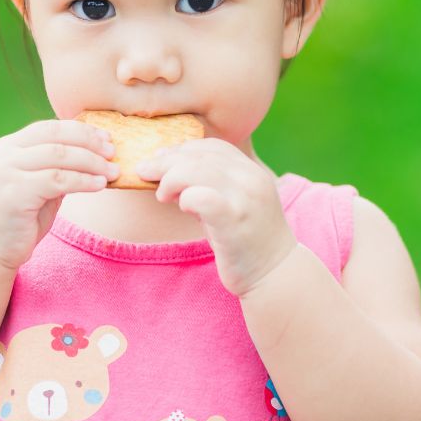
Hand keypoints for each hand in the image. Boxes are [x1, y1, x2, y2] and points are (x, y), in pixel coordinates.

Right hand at [0, 120, 118, 270]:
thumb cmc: (16, 218)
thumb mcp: (35, 185)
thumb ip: (55, 167)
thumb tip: (95, 152)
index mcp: (7, 146)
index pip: (49, 127)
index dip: (80, 130)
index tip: (105, 138)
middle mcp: (3, 154)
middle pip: (55, 137)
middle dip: (89, 142)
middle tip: (113, 152)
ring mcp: (5, 173)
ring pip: (58, 156)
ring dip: (91, 162)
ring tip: (112, 171)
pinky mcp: (14, 194)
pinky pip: (57, 180)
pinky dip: (83, 181)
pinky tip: (99, 185)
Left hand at [135, 139, 297, 297]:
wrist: (275, 274)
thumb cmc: (246, 240)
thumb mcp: (233, 203)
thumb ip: (210, 184)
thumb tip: (168, 167)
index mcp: (251, 171)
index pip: (212, 146)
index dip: (182, 149)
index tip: (160, 160)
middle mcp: (250, 178)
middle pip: (199, 155)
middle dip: (165, 162)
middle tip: (145, 172)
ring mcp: (244, 198)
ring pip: (195, 170)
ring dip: (169, 179)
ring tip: (162, 195)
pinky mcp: (234, 221)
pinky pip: (201, 197)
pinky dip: (185, 197)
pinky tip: (182, 206)